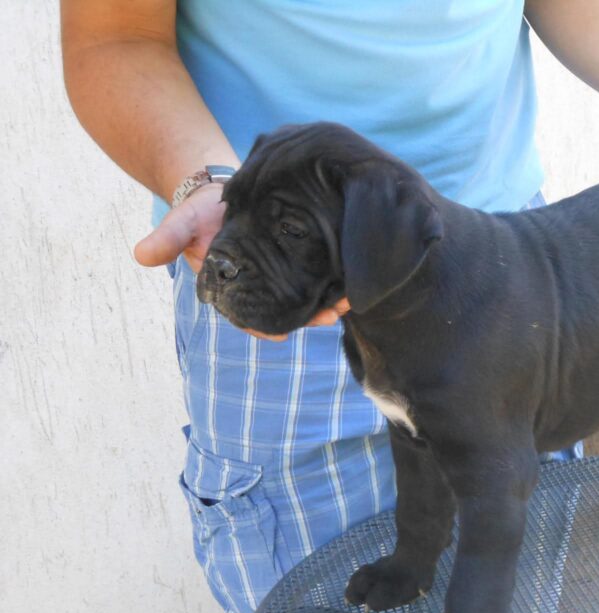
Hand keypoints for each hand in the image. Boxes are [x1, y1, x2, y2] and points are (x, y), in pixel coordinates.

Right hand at [134, 184, 349, 340]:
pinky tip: (353, 279)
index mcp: (234, 288)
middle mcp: (261, 285)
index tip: (281, 336)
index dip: (263, 329)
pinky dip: (334, 278)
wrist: (224, 188)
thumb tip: (141, 255)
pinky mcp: (299, 255)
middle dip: (308, 316)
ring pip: (306, 293)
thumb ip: (167, 239)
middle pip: (285, 309)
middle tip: (329, 316)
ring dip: (327, 300)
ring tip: (347, 301)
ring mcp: (281, 272)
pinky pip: (318, 272)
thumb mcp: (182, 222)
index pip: (248, 317)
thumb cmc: (201, 210)